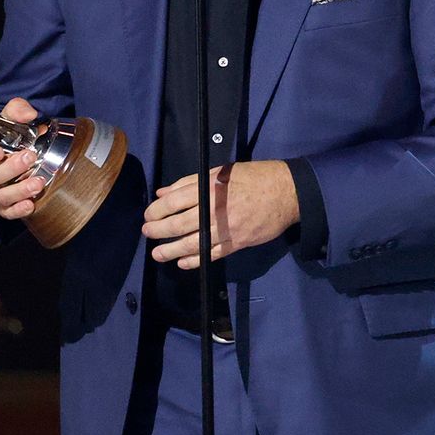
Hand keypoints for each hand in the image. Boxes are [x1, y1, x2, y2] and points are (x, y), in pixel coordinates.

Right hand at [0, 98, 45, 220]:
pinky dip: (18, 210)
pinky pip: (7, 212)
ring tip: (38, 182)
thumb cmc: (6, 138)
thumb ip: (16, 111)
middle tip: (29, 157)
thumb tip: (29, 114)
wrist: (13, 154)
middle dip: (10, 169)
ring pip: (0, 197)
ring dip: (19, 190)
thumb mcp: (8, 119)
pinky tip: (31, 204)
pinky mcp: (2, 207)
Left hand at [143, 160, 298, 268]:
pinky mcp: (237, 243)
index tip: (148, 214)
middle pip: (178, 225)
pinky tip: (183, 262)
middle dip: (158, 231)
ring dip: (171, 250)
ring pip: (192, 243)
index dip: (156, 210)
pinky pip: (212, 255)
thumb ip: (189, 183)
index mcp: (209, 189)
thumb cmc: (253, 177)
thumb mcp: (220, 172)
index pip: (173, 202)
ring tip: (158, 254)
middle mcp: (214, 210)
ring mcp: (226, 229)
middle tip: (148, 233)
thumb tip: (163, 193)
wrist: (286, 193)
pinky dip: (195, 260)